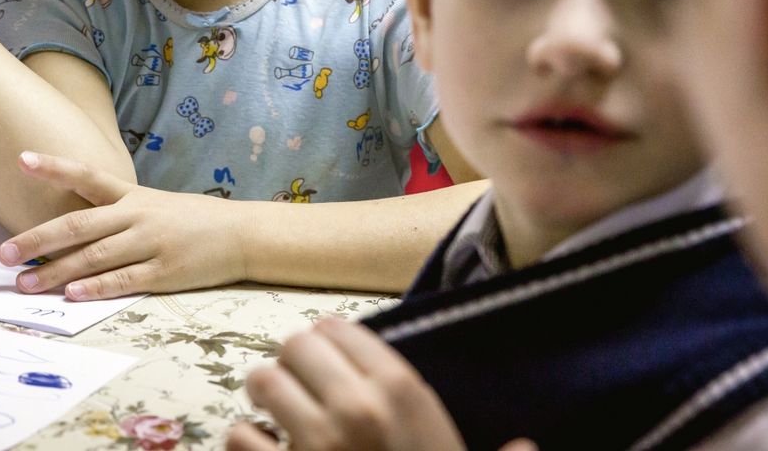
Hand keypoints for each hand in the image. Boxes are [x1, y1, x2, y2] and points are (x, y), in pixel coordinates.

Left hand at [0, 151, 248, 298]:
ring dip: (56, 272)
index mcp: (131, 196)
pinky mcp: (164, 272)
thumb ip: (116, 210)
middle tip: (4, 254)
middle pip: (78, 224)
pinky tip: (73, 294)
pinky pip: (124, 280)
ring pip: (94, 257)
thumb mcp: (153, 203)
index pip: (86, 175)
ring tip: (25, 283)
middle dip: (37, 240)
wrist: (241, 234)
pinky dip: (97, 287)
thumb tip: (71, 224)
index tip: (20, 159)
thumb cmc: (192, 219)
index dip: (54, 167)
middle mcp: (136, 215)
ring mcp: (150, 243)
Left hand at [227, 318, 536, 450]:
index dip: (329, 345)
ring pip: (263, 381)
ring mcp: (315, 442)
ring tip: (276, 414)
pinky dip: (245, 444)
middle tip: (299, 387)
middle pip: (296, 345)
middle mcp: (358, 406)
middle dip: (294, 366)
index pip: (341, 329)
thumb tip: (527, 447)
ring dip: (266, 398)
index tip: (330, 362)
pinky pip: (239, 436)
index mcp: (405, 395)